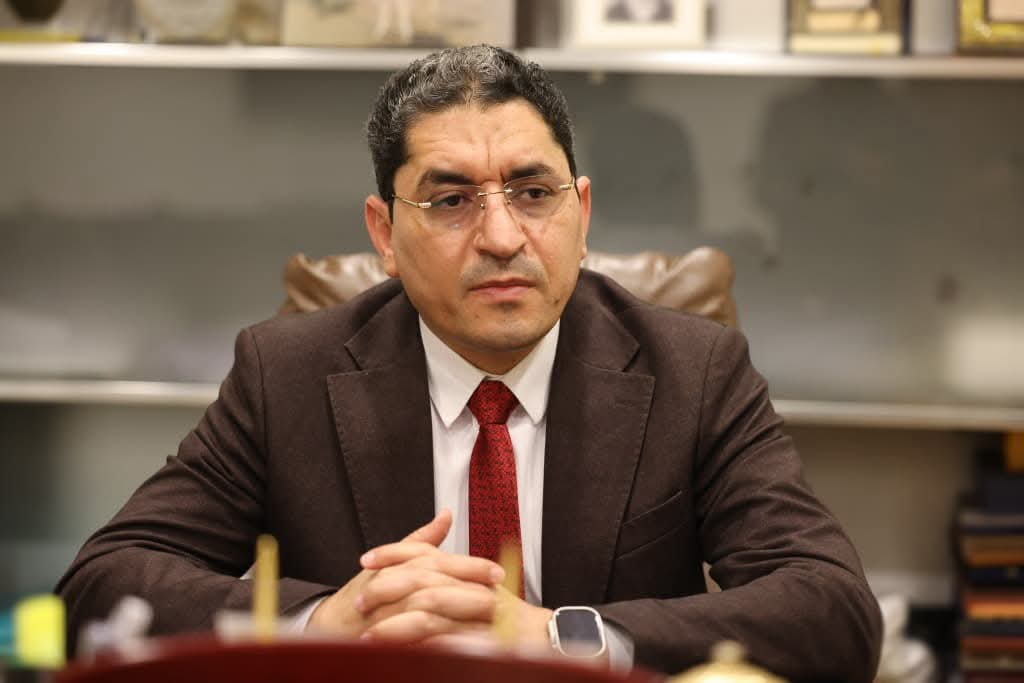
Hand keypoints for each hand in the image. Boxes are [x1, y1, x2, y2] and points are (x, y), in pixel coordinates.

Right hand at [307, 510, 502, 640]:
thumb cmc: (365, 594)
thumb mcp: (393, 562)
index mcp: (399, 567)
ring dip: (454, 609)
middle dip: (466, 584)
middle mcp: (391, 584)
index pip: (438, 561)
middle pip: (432, 579)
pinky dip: (432, 638)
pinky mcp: (380, 636)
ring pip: (421, 605)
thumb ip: (422, 540)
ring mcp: (385, 611)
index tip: (497, 572)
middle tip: (497, 591)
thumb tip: (446, 514)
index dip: (468, 566)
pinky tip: (457, 642)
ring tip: (483, 615)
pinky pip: (408, 636)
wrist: (331, 627)